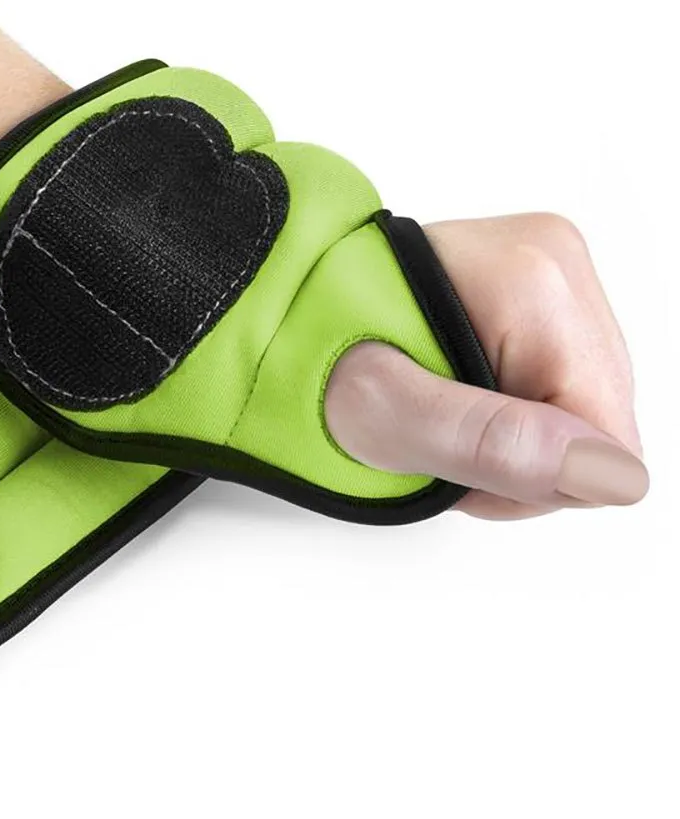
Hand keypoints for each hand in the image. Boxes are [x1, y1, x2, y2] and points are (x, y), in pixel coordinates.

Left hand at [325, 213, 649, 518]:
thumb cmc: (312, 359)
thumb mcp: (389, 417)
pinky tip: (451, 401)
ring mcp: (552, 276)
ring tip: (433, 420)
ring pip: (576, 414)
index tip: (455, 461)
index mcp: (536, 287)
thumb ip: (493, 445)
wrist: (279, 315)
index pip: (608, 441)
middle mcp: (560, 266)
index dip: (531, 479)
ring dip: (504, 442)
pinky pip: (554, 389)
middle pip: (596, 427)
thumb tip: (611, 471)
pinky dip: (501, 415)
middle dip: (514, 461)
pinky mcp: (537, 294)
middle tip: (433, 442)